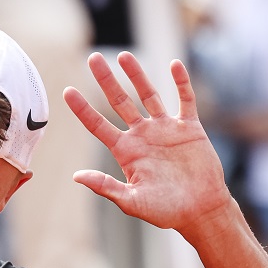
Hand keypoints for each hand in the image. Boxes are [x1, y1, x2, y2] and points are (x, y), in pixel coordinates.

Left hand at [63, 51, 231, 234]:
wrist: (200, 211)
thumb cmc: (166, 211)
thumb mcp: (132, 201)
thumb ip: (106, 187)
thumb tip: (77, 177)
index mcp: (126, 152)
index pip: (98, 126)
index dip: (83, 109)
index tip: (67, 91)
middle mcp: (143, 136)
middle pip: (120, 102)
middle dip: (106, 81)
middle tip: (93, 58)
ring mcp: (166, 129)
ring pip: (149, 95)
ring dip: (137, 75)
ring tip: (124, 56)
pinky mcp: (190, 128)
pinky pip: (185, 100)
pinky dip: (181, 82)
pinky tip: (174, 65)